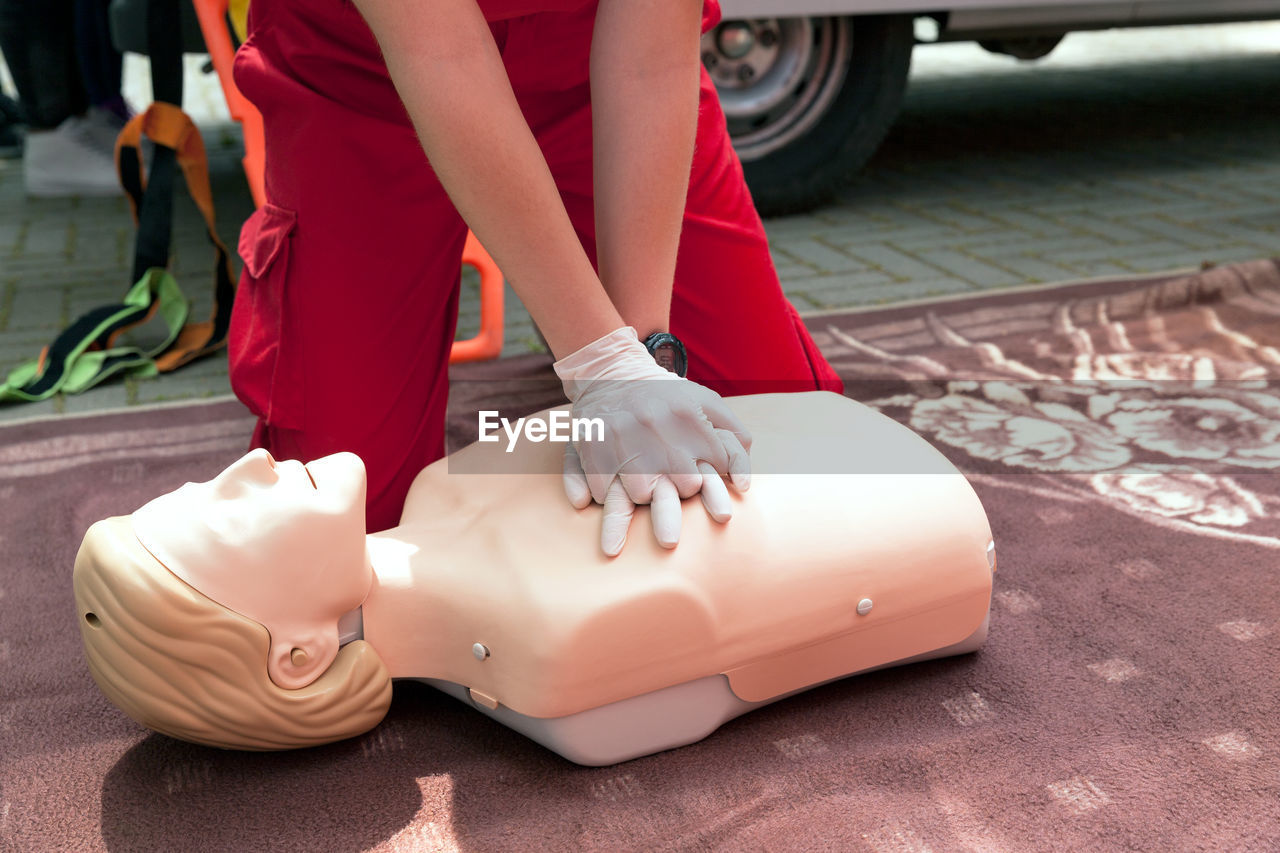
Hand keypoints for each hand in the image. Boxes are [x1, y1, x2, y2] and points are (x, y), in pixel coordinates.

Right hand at [554, 327, 751, 555]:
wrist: (609, 374)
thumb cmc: (666, 396)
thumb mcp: (706, 402)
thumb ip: (734, 434)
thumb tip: (744, 483)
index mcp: (688, 414)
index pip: (716, 467)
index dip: (711, 476)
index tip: (700, 472)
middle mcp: (656, 425)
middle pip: (685, 487)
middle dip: (682, 489)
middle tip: (673, 481)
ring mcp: (622, 437)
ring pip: (644, 496)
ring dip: (645, 495)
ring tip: (644, 482)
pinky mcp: (593, 448)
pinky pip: (606, 492)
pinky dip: (610, 493)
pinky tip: (616, 481)